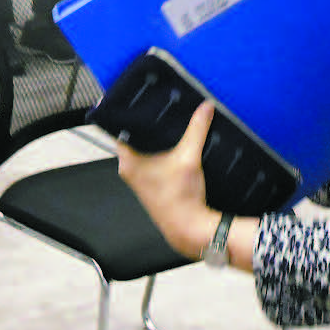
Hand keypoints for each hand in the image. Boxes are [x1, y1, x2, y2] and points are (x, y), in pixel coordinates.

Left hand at [116, 101, 220, 260]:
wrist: (189, 227)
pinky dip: (163, 153)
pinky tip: (176, 146)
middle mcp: (129, 170)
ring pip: (146, 151)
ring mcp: (139, 178)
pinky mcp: (151, 184)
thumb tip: (205, 107)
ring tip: (171, 124)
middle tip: (163, 109)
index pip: (124, 130)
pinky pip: (153, 161)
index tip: (145, 102)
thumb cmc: (180, 198)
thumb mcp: (189, 157)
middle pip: (137, 139)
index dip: (135, 116)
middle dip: (151, 127)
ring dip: (158, 141)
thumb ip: (197, 129)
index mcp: (128, 162)